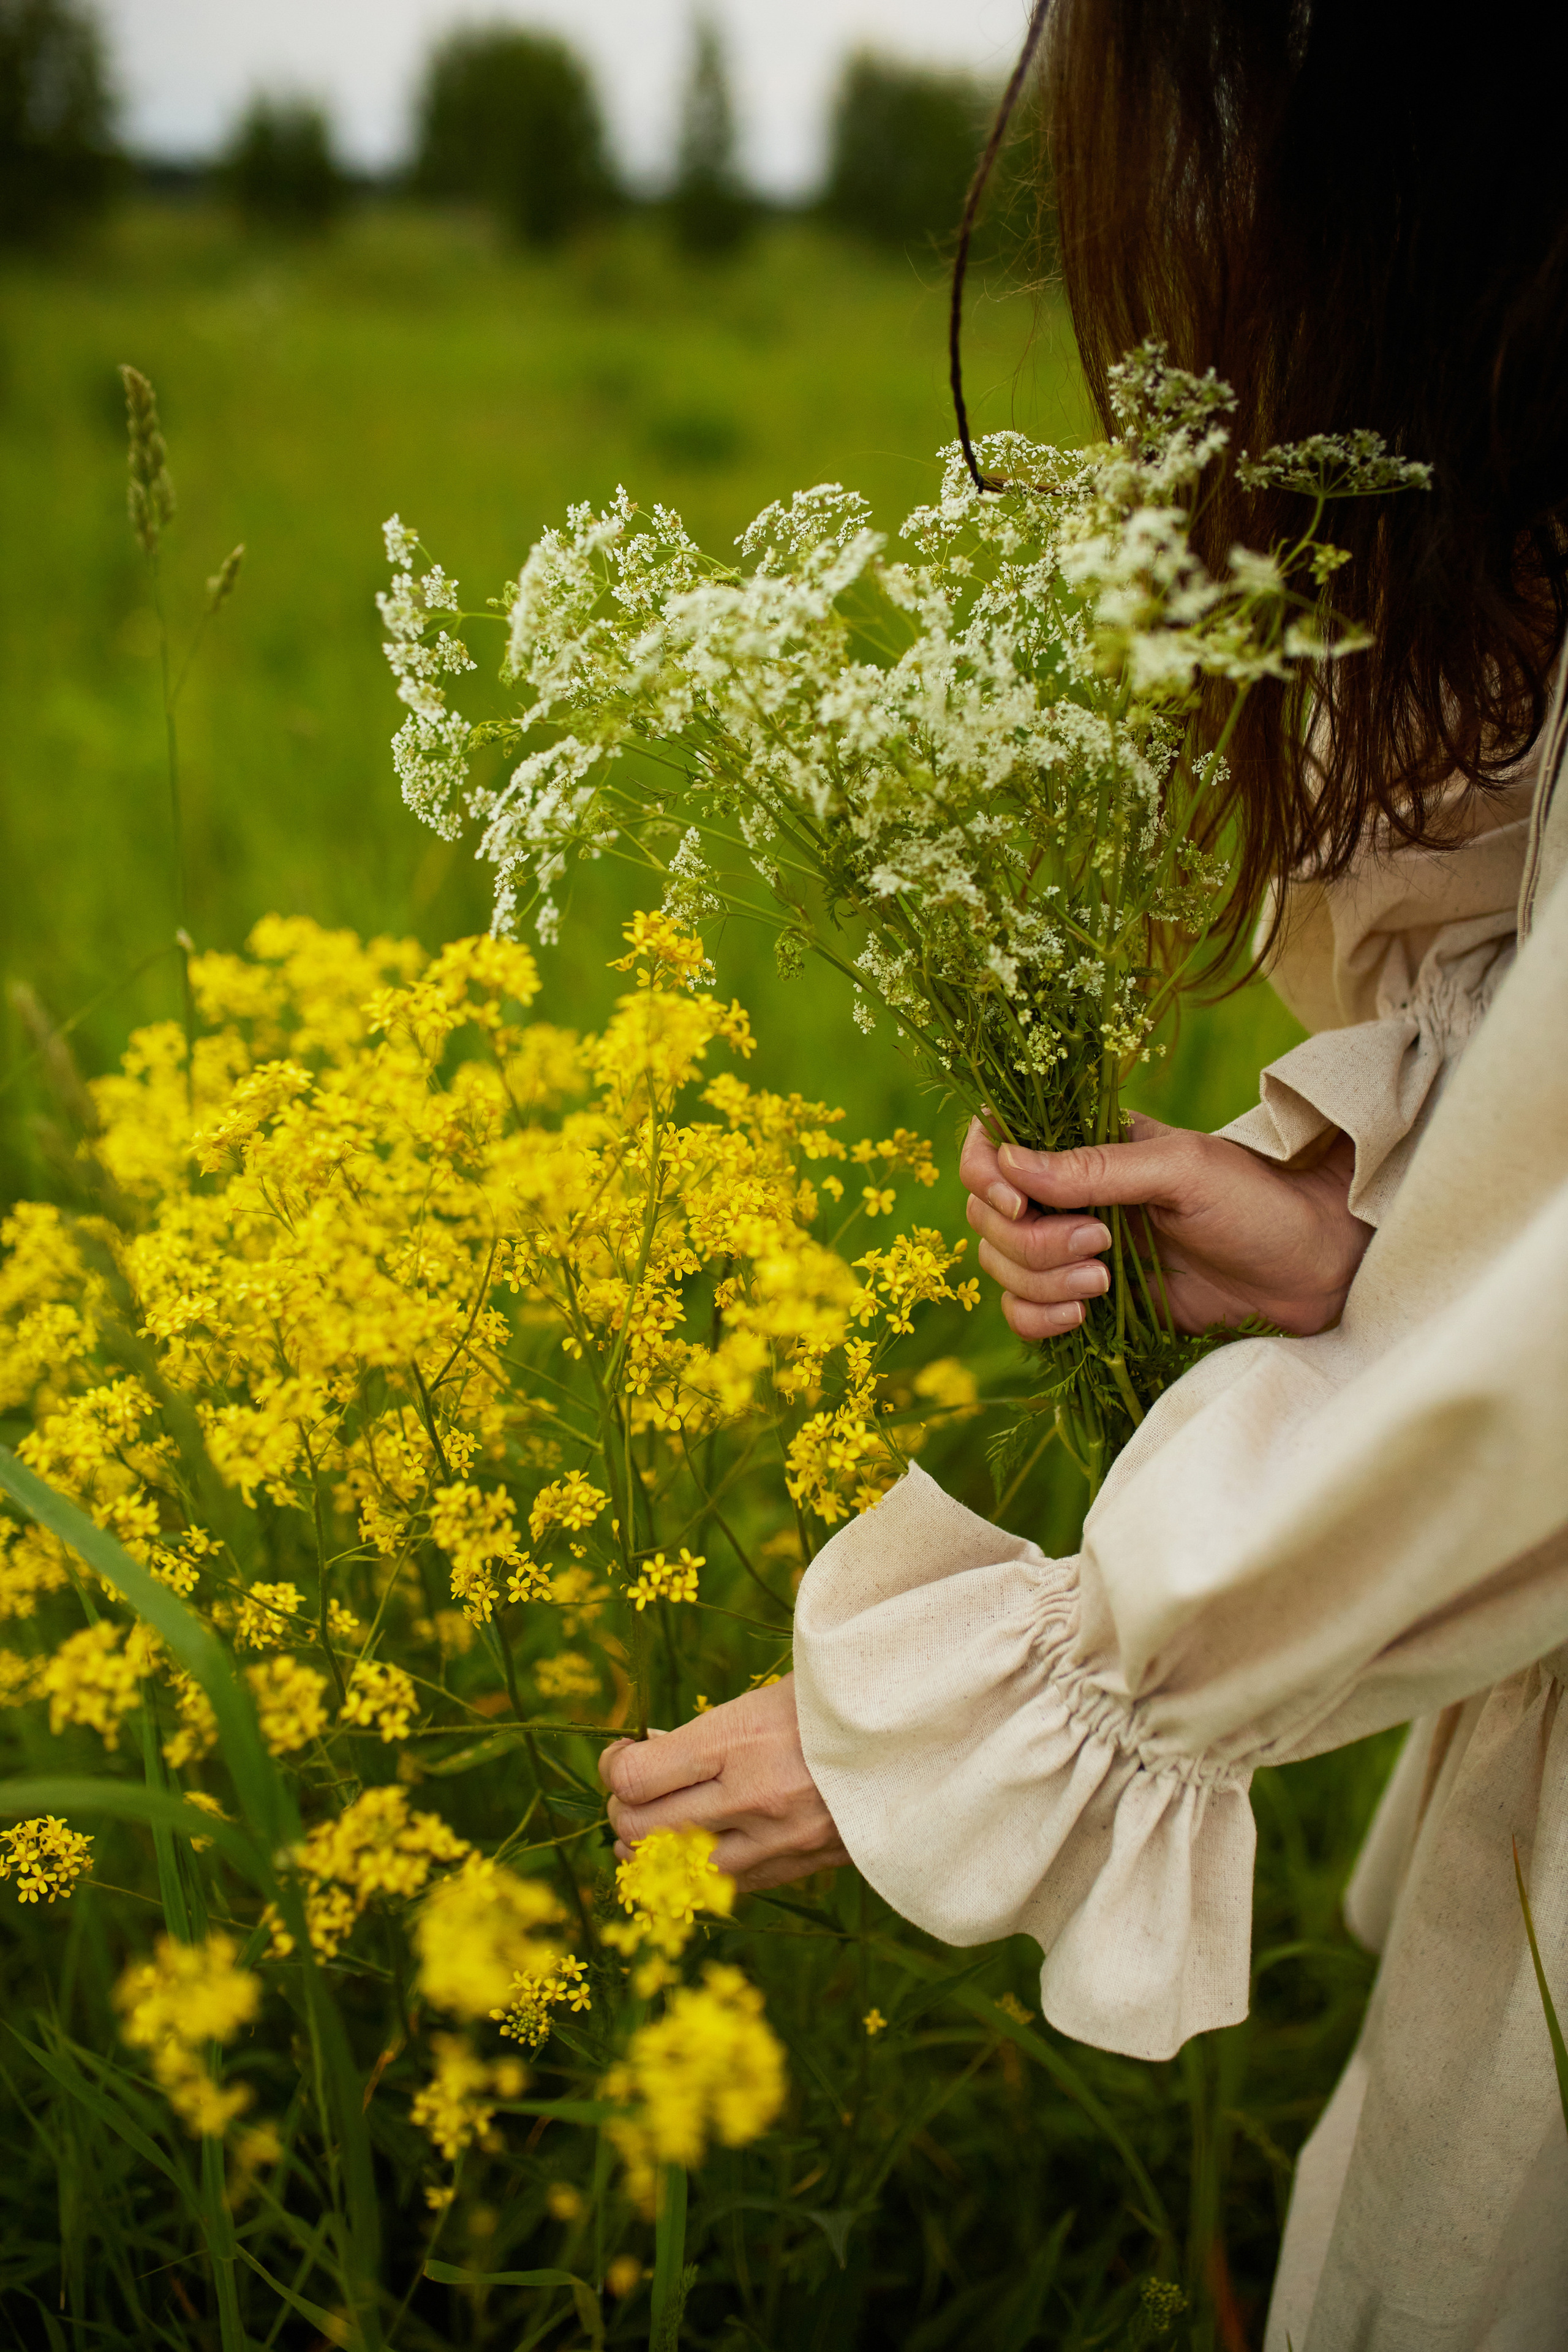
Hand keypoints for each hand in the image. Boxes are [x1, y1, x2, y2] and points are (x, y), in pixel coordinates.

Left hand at [598, 1674, 848, 1894]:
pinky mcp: (799, 1868)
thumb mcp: (771, 1694)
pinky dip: (697, 1871)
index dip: (614, 1767)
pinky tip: (696, 1848)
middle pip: (641, 1831)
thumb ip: (709, 1731)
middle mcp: (752, 1797)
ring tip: (652, 1828)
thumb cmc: (841, 1697)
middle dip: (622, 1811)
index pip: (635, 1778)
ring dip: (650, 1853)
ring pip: (675, 1872)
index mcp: (741, 1739)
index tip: (623, 1753)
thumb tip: (647, 1754)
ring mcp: (777, 1842)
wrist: (925, 1735)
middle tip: (632, 1791)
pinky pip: (723, 1886)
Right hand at [960, 1114, 1372, 1339]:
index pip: (992, 1146)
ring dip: (1040, 1281)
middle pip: (988, 1216)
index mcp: (1086, 1144)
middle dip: (1030, 1241)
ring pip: (1001, 1267)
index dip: (986, 1176)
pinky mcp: (1086, 1301)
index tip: (1020, 1203)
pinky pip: (1022, 1313)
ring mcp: (1073, 1249)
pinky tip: (1086, 1316)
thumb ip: (1096, 1168)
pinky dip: (1039, 1319)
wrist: (1310, 1270)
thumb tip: (1010, 1162)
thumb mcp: (1182, 1170)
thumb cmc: (1256, 1201)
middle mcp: (1069, 1193)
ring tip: (1106, 1284)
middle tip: (1101, 1246)